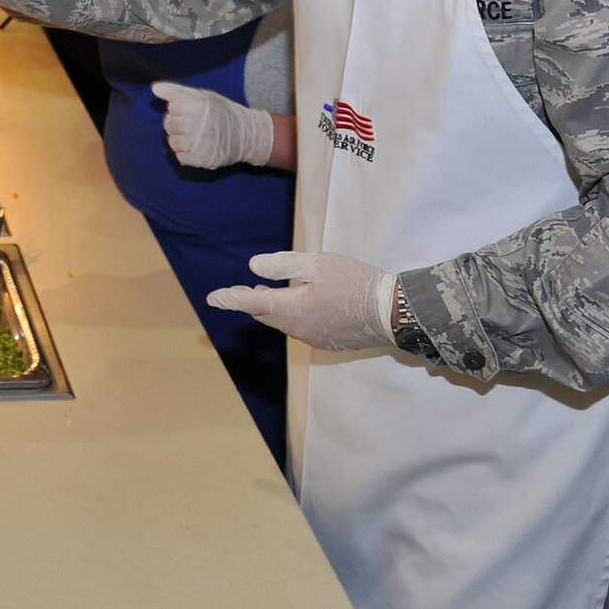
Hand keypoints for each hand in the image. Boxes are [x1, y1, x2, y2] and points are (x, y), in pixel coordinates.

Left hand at [152, 81, 276, 168]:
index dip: (180, 109)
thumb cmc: (222, 113)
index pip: (171, 107)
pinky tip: (197, 148)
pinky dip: (186, 154)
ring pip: (172, 142)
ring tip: (195, 136)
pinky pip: (180, 158)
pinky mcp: (202, 159)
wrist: (247, 135)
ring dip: (180, 140)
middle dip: (178, 124)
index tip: (193, 111)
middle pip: (169, 125)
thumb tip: (155, 88)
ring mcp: (200, 143)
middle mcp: (198, 124)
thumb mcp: (203, 96)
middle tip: (194, 124)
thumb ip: (177, 91)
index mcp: (198, 105)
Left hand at [207, 252, 397, 352]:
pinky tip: (302, 307)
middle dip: (252, 304)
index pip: (252, 304)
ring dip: (274, 310)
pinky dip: (294, 317)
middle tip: (241, 292)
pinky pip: (303, 330)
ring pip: (285, 324)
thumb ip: (283, 265)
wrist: (394, 313)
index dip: (231, 299)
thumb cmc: (357, 282)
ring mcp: (315, 339)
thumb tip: (254, 268)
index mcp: (292, 309)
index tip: (213, 298)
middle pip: (267, 316)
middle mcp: (299, 329)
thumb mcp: (318, 264)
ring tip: (268, 296)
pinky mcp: (330, 343)